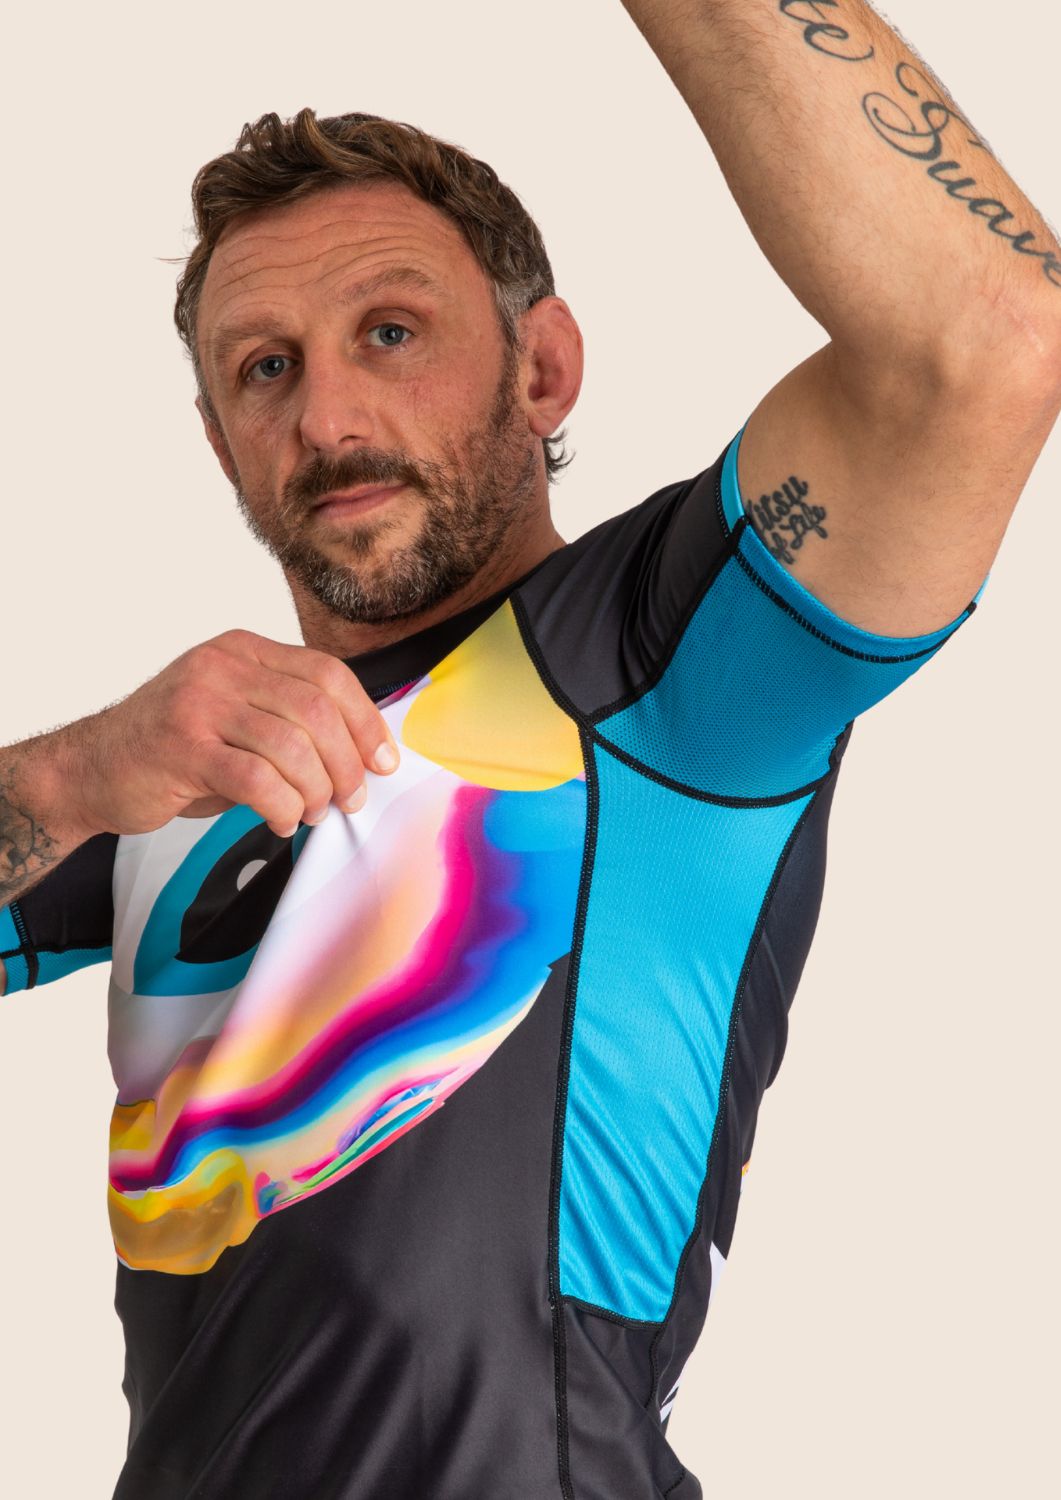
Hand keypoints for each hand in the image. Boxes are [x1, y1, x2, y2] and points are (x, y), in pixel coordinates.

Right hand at [69, 628, 400, 839]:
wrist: (90, 769)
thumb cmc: (173, 751)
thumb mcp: (236, 719)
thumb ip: (290, 724)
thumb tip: (362, 757)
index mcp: (242, 650)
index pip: (327, 673)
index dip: (365, 720)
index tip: (383, 761)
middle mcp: (222, 667)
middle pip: (317, 708)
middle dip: (347, 762)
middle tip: (351, 799)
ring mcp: (199, 703)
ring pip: (292, 745)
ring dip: (316, 790)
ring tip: (312, 813)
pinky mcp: (181, 747)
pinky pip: (257, 780)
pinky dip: (283, 807)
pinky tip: (282, 821)